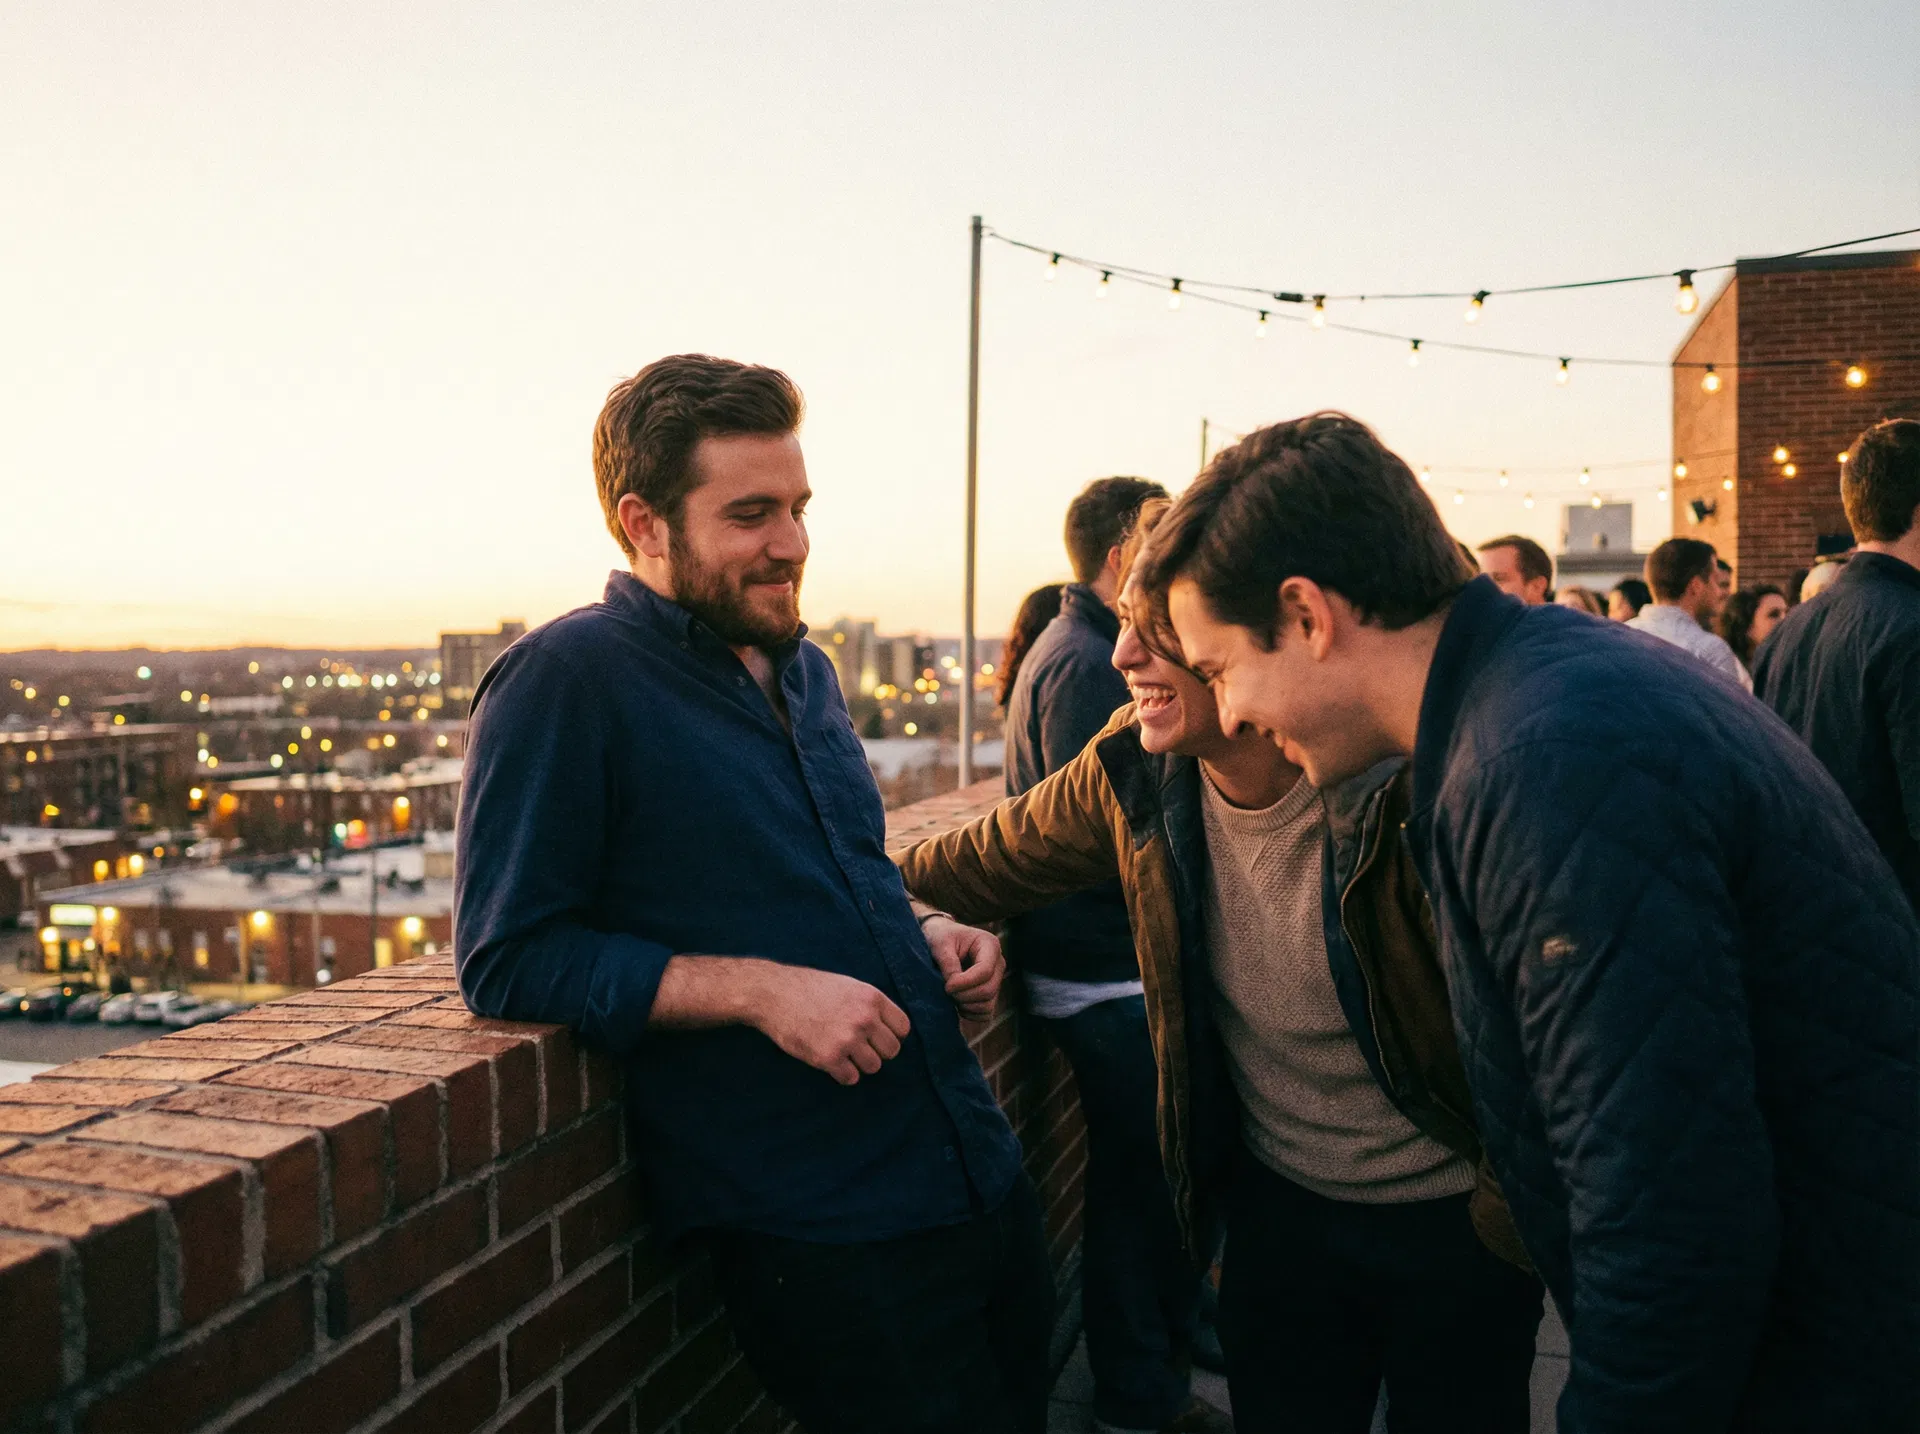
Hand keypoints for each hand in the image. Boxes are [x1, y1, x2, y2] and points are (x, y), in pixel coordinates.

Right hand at [753, 965, 911, 1085]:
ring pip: (874, 1067)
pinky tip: (830, 1061)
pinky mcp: (828, 1058)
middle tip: (858, 1047)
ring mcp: (847, 1039)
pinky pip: (851, 1078)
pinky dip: (842, 1074)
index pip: (903, 1028)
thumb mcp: (848, 986)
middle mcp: (864, 1018)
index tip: (877, 1036)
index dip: (891, 1034)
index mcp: (871, 997)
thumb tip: (889, 1028)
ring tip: (843, 1053)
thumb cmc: (810, 988)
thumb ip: (870, 1005)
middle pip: (892, 1051)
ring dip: (859, 1064)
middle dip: (877, 1051)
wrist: (773, 994)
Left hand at [921, 916, 1004, 1021]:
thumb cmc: (940, 936)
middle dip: (964, 995)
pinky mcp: (990, 994)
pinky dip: (971, 1014)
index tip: (946, 986)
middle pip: (988, 990)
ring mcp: (996, 980)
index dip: (964, 983)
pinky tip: (957, 1004)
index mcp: (990, 945)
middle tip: (945, 990)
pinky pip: (986, 1013)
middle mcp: (998, 963)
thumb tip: (953, 986)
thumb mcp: (940, 943)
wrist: (941, 939)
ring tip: (950, 995)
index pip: (984, 971)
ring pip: (988, 1004)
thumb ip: (948, 963)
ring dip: (966, 1006)